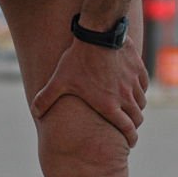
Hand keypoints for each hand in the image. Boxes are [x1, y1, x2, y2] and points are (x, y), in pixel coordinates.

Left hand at [30, 38, 148, 146]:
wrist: (98, 34)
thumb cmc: (78, 59)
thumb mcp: (59, 80)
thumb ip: (46, 98)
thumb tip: (34, 112)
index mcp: (109, 105)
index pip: (127, 129)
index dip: (130, 138)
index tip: (130, 142)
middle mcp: (125, 97)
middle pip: (137, 118)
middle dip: (133, 125)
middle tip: (128, 127)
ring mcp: (133, 82)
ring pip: (141, 102)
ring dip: (136, 107)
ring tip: (129, 107)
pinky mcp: (138, 68)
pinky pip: (143, 85)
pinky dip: (139, 89)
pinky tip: (132, 86)